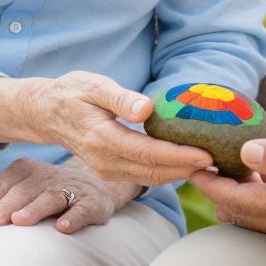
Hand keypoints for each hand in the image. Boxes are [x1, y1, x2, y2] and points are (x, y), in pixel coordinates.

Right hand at [0, 72, 212, 184]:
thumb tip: (147, 110)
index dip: (179, 156)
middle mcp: (104, 161)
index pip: (148, 153)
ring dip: (180, 175)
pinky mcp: (109, 172)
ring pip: (150, 179)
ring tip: (210, 167)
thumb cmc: (73, 92)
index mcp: (102, 138)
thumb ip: (120, 98)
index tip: (207, 153)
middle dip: (187, 170)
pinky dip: (167, 174)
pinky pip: (143, 177)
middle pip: (154, 172)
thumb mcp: (94, 86)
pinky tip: (186, 165)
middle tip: (219, 163)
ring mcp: (105, 170)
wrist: (46, 112)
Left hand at [0, 158, 138, 234]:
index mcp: (23, 171)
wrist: (95, 187)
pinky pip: (83, 209)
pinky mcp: (92, 202)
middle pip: (21, 192)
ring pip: (49, 198)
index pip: (0, 186)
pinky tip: (63, 228)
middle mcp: (45, 176)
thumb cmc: (46, 194)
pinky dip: (74, 217)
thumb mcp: (18, 193)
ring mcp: (70, 188)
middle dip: (3, 208)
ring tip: (19, 222)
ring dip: (34, 209)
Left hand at [187, 138, 265, 246]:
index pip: (236, 201)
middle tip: (205, 162)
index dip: (209, 183)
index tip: (190, 164)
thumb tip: (245, 152)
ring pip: (259, 216)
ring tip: (232, 163)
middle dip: (220, 191)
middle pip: (242, 213)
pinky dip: (265, 197)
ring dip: (243, 193)